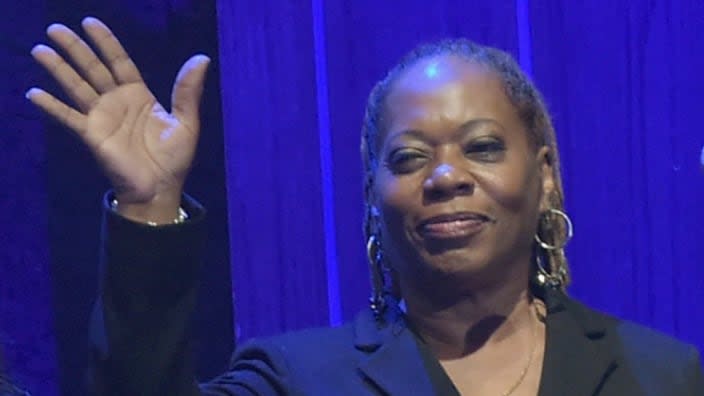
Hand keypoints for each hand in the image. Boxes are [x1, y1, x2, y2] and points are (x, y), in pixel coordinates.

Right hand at [27, 17, 209, 222]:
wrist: (160, 188)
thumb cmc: (174, 158)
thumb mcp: (186, 121)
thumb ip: (188, 91)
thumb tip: (202, 58)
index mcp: (139, 95)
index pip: (119, 61)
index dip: (106, 42)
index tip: (90, 23)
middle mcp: (117, 102)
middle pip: (93, 68)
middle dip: (76, 49)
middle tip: (56, 29)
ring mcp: (102, 118)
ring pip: (77, 87)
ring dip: (58, 69)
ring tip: (41, 50)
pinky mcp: (91, 135)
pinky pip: (68, 117)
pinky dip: (52, 106)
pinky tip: (35, 93)